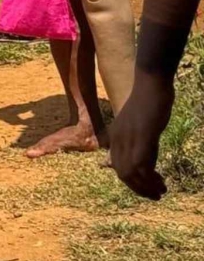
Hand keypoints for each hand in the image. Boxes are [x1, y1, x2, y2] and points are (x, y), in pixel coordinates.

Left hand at [110, 73, 174, 199]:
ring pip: (131, 172)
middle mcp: (119, 138)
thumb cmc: (148, 102)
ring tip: (161, 191)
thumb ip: (136, 139)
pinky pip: (141, 164)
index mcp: (116, 136)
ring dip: (145, 187)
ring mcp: (129, 137)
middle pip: (123, 172)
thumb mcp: (137, 123)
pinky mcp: (142, 136)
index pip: (118, 166)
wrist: (150, 84)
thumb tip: (139, 157)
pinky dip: (150, 178)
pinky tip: (161, 181)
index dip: (132, 182)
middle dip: (139, 189)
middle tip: (156, 195)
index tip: (147, 188)